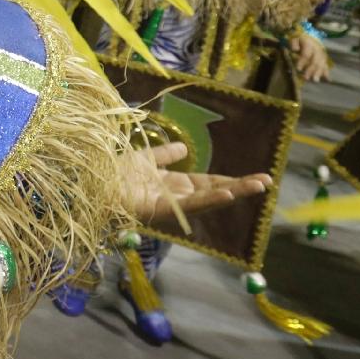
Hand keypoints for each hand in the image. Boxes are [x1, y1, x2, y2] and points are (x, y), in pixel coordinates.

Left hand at [116, 141, 270, 230]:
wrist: (92, 182)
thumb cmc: (113, 172)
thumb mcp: (144, 159)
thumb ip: (164, 155)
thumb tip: (183, 147)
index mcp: (174, 185)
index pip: (209, 183)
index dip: (230, 179)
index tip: (256, 177)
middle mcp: (177, 197)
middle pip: (214, 192)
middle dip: (240, 187)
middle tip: (267, 182)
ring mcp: (171, 205)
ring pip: (207, 199)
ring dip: (232, 193)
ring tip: (256, 187)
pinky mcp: (162, 210)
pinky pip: (189, 205)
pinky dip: (208, 200)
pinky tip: (227, 193)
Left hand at [289, 32, 329, 82]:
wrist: (310, 37)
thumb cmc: (300, 40)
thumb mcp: (295, 38)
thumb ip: (294, 43)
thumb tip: (295, 49)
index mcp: (309, 44)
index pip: (306, 54)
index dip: (303, 61)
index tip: (298, 69)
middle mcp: (317, 49)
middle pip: (315, 60)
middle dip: (311, 70)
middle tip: (306, 78)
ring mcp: (322, 54)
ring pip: (322, 64)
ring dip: (319, 72)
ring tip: (315, 80)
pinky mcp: (324, 58)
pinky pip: (326, 65)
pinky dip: (327, 72)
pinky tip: (328, 79)